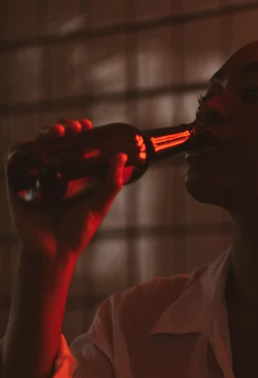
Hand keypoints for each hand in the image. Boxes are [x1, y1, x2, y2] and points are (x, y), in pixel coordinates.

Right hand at [5, 117, 127, 262]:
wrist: (55, 252)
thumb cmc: (76, 230)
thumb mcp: (99, 204)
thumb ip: (111, 183)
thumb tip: (123, 158)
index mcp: (72, 174)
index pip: (73, 145)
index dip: (79, 132)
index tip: (87, 125)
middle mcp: (52, 172)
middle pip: (54, 140)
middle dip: (64, 127)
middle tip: (76, 128)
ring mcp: (35, 176)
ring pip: (36, 145)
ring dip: (46, 133)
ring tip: (60, 131)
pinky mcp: (18, 185)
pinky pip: (14, 161)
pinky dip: (22, 148)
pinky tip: (34, 144)